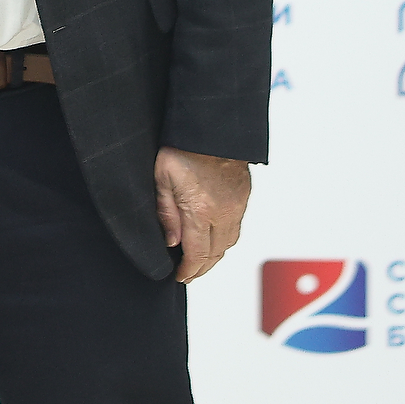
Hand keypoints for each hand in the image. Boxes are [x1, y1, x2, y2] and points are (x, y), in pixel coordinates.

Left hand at [153, 147, 250, 282]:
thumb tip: (171, 242)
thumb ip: (166, 213)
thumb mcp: (161, 178)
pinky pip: (236, 227)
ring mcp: (236, 205)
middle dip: (201, 268)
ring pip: (229, 243)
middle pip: (216, 254)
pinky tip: (213, 238)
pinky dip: (225, 239)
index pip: (197, 254)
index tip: (180, 276)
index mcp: (201, 210)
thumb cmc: (182, 147)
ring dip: (215, 256)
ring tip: (200, 260)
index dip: (189, 271)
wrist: (211, 127)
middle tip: (188, 274)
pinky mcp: (243, 196)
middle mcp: (223, 212)